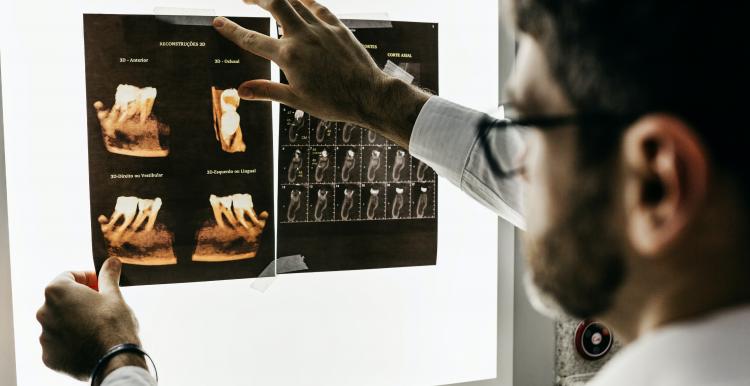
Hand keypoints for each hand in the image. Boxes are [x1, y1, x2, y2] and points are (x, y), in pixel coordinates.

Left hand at [37, 258, 144, 380]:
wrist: (114, 360)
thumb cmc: (114, 324)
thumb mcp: (114, 295)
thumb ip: (108, 276)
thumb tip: (112, 262)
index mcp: (57, 291)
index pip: (69, 276)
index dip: (87, 278)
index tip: (101, 285)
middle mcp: (44, 312)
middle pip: (62, 299)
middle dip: (80, 300)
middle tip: (102, 305)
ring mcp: (44, 336)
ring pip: (60, 322)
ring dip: (75, 320)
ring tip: (97, 327)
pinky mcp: (49, 356)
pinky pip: (59, 343)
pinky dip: (71, 340)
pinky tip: (89, 342)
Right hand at [213, 0, 429, 146]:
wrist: (369, 95)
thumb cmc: (334, 103)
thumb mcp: (297, 100)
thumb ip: (267, 91)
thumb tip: (240, 91)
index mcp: (289, 56)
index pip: (252, 40)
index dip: (231, 29)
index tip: (217, 21)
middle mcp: (303, 36)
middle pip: (273, 3)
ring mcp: (322, 29)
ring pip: (294, 0)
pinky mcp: (338, 27)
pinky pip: (317, 5)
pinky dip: (304, 0)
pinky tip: (298, 1)